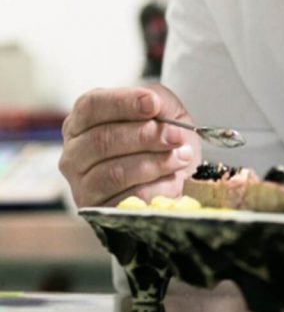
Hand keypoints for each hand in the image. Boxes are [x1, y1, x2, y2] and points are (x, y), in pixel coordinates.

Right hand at [59, 84, 199, 206]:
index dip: (123, 103)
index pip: (91, 106)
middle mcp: (75, 153)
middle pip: (102, 140)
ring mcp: (83, 185)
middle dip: (145, 136)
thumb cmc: (162, 137)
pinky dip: (158, 187)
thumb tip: (150, 102)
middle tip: (175, 136)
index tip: (153, 104)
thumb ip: (156, 99)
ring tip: (181, 156)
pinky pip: (129, 199)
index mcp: (83, 121)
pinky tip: (174, 179)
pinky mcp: (100, 212)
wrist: (177, 174)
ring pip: (115, 173)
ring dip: (156, 163)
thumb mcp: (164, 110)